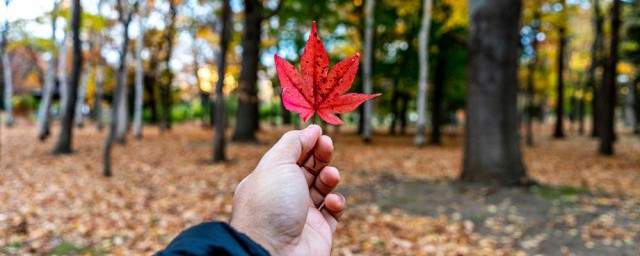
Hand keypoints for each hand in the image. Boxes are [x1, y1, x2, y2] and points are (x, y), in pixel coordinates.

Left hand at [230, 125, 345, 255]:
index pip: (289, 156)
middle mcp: (284, 197)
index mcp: (268, 180)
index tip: (319, 132)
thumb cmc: (270, 205)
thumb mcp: (276, 163)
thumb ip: (293, 143)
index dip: (305, 143)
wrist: (273, 252)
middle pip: (308, 169)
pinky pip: (334, 211)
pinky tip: (332, 201)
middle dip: (320, 155)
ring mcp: (302, 215)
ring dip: (329, 177)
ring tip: (331, 175)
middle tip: (328, 145)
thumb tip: (311, 129)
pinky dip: (337, 202)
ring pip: (323, 188)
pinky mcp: (320, 231)